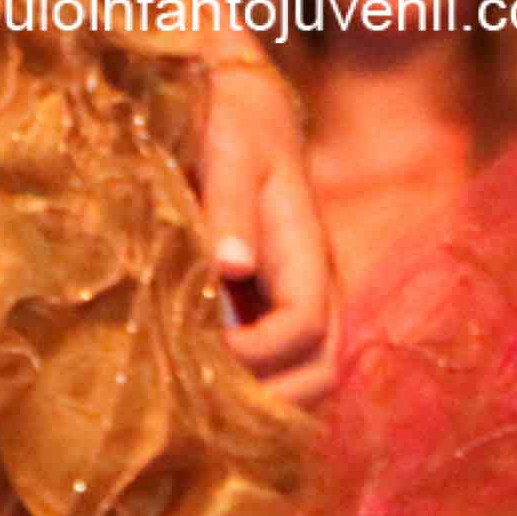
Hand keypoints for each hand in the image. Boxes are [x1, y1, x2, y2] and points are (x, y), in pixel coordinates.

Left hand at [194, 53, 334, 406]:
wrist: (243, 105)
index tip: (195, 351)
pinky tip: (197, 393)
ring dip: (260, 405)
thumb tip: (232, 267)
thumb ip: (229, 206)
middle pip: (321, 375)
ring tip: (196, 409)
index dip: (256, 356)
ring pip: (305, 382)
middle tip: (197, 406)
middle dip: (268, 401)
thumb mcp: (228, 150)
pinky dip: (249, 393)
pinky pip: (279, 371)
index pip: (305, 330)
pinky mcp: (272, 312)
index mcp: (307, 253)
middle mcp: (315, 289)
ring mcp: (297, 305)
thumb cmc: (232, 121)